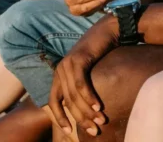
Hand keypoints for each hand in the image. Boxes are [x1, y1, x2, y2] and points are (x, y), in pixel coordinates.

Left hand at [47, 15, 119, 136]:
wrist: (108, 30)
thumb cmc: (101, 53)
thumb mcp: (87, 72)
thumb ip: (81, 87)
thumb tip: (84, 110)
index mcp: (59, 75)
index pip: (53, 102)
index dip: (60, 118)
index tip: (69, 132)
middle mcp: (60, 70)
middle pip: (66, 101)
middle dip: (80, 118)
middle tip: (94, 130)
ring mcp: (67, 64)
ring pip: (74, 95)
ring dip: (87, 110)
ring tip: (100, 120)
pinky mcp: (78, 59)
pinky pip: (82, 83)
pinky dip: (90, 97)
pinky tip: (99, 106)